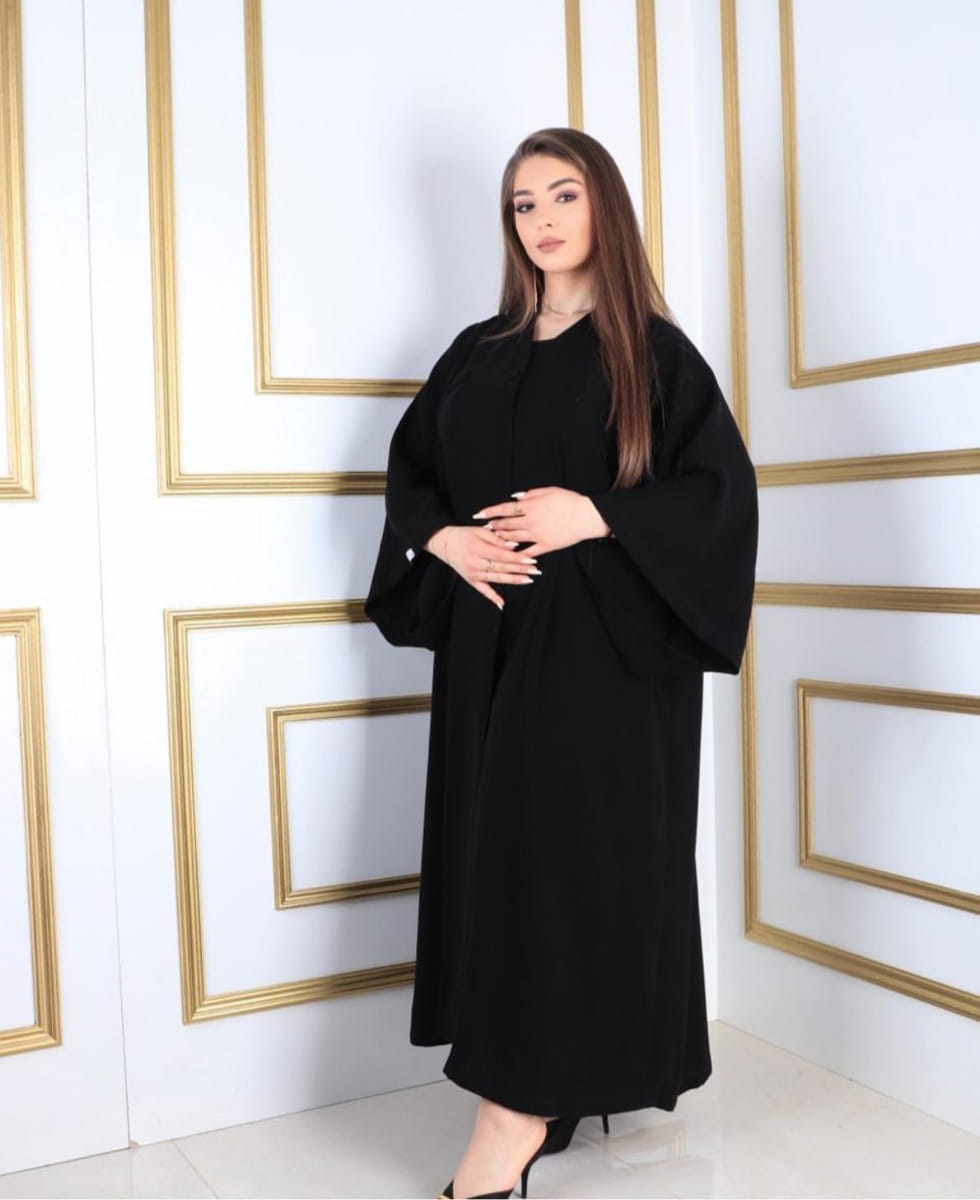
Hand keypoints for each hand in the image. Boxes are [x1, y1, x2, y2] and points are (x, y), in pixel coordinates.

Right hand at [423, 525, 539, 610]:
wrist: (444, 543)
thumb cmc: (464, 535)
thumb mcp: (480, 531)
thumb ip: (497, 538)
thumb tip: (514, 546)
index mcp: (478, 548)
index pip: (502, 555)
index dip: (518, 558)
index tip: (532, 559)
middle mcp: (475, 563)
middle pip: (502, 567)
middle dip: (520, 569)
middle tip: (536, 570)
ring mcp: (473, 573)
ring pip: (497, 579)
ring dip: (513, 580)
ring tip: (528, 580)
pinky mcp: (470, 580)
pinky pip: (483, 591)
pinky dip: (492, 597)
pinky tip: (502, 604)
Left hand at [471, 487, 610, 558]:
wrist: (586, 516)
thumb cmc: (569, 501)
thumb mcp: (549, 491)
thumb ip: (530, 494)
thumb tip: (514, 498)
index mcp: (531, 506)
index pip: (505, 509)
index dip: (490, 511)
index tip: (479, 514)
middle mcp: (531, 521)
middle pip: (506, 524)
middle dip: (493, 526)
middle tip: (485, 528)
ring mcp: (537, 535)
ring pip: (514, 538)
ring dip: (502, 538)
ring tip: (494, 539)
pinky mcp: (546, 546)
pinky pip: (529, 552)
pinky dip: (518, 554)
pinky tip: (510, 555)